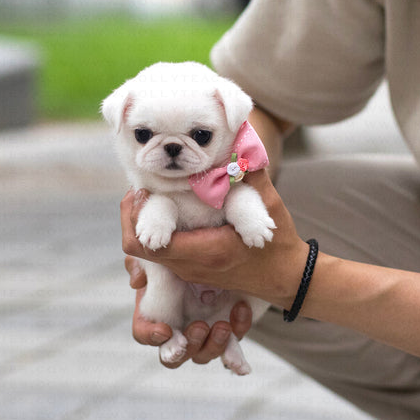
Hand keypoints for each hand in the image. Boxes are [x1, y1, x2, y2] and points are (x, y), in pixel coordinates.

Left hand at [121, 170, 309, 308]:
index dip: (134, 217)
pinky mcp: (191, 271)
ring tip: (153, 195)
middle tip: (142, 188)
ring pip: (148, 251)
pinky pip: (163, 253)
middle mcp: (190, 267)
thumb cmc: (278, 245)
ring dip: (146, 224)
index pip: (148, 243)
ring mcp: (189, 272)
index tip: (141, 191)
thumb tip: (242, 142)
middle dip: (134, 216)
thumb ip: (252, 175)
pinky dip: (159, 232)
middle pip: (138, 248)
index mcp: (204, 252)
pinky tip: (169, 210)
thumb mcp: (268, 206)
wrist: (285, 278)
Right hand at [125, 255, 252, 368]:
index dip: (151, 336)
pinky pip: (235, 343)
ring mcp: (204, 335)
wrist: (217, 250)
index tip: (164, 330)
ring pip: (204, 355)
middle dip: (188, 347)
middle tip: (200, 326)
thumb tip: (137, 281)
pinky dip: (238, 330)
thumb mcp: (159, 256)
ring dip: (214, 345)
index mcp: (155, 314)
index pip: (144, 334)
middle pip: (175, 357)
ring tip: (223, 325)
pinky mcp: (229, 331)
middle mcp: (178, 331)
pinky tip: (242, 310)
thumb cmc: (179, 256)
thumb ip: (141, 264)